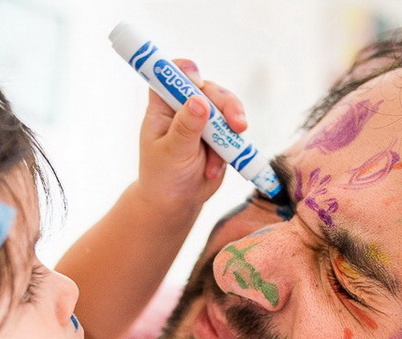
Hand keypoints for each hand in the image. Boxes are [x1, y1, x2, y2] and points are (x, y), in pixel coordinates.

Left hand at [134, 59, 246, 220]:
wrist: (176, 204)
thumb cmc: (163, 177)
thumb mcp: (172, 152)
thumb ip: (186, 127)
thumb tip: (198, 99)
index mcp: (163, 108)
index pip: (171, 76)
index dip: (185, 72)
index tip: (198, 82)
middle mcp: (183, 108)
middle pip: (208, 89)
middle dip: (226, 104)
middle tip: (238, 125)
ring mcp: (203, 121)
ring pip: (226, 108)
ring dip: (233, 126)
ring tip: (230, 152)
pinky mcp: (219, 135)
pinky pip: (234, 132)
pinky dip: (232, 148)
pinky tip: (213, 170)